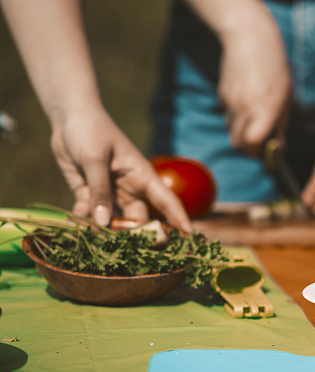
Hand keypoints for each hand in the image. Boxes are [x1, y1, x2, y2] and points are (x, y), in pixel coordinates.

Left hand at [51, 109, 190, 231]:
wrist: (70, 118)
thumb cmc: (91, 131)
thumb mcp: (96, 159)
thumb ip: (99, 191)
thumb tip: (103, 223)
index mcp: (141, 176)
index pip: (166, 200)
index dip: (178, 218)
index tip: (188, 235)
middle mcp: (129, 188)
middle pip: (139, 220)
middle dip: (135, 237)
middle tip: (128, 253)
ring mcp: (110, 193)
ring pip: (113, 221)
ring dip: (105, 232)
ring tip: (96, 241)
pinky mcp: (90, 194)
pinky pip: (90, 215)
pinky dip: (84, 221)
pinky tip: (76, 221)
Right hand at [217, 19, 292, 156]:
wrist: (250, 39)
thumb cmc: (275, 66)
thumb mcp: (287, 95)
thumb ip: (282, 122)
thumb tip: (279, 144)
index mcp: (265, 108)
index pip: (254, 143)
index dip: (260, 151)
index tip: (269, 150)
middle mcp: (246, 108)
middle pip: (239, 144)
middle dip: (250, 148)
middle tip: (261, 143)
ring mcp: (231, 102)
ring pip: (232, 132)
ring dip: (242, 135)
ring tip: (255, 123)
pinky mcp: (222, 95)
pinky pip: (228, 117)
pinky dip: (236, 119)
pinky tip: (247, 105)